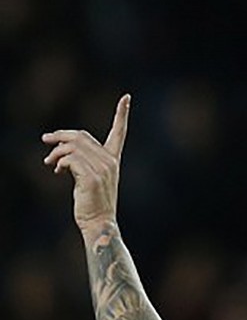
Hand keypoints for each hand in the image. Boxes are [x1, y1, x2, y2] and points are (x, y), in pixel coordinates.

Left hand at [42, 94, 130, 234]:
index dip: (123, 114)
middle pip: (81, 135)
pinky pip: (70, 158)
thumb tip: (58, 148)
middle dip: (60, 135)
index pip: (120, 132)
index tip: (127, 98)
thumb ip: (80, 160)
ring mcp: (102, 169)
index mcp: (113, 159)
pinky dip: (58, 161)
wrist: (98, 222)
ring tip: (50, 163)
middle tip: (46, 140)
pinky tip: (56, 170)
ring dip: (56, 152)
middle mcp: (110, 161)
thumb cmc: (92, 201)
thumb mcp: (89, 176)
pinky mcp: (91, 177)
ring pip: (73, 146)